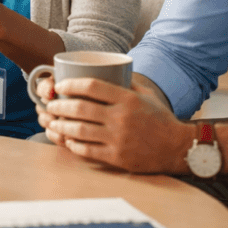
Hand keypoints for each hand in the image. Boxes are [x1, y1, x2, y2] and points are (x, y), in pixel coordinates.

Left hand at [36, 77, 192, 173]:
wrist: (177, 148)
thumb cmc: (160, 119)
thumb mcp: (146, 95)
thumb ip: (126, 83)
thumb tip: (108, 70)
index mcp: (127, 99)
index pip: (92, 86)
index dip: (71, 84)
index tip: (60, 86)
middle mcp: (121, 118)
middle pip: (81, 108)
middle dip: (59, 106)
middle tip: (50, 105)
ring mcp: (118, 138)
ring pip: (80, 130)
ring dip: (61, 126)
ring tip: (52, 122)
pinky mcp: (117, 157)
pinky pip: (88, 150)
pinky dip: (74, 145)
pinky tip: (67, 140)